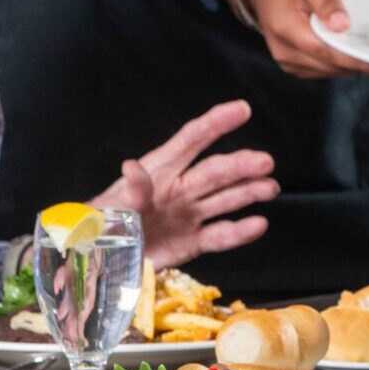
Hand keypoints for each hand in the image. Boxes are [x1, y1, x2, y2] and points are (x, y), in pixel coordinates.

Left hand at [93, 99, 279, 267]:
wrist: (97, 260)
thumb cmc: (101, 223)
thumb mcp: (110, 206)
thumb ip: (129, 190)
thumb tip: (133, 167)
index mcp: (160, 171)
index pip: (191, 140)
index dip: (216, 124)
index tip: (242, 109)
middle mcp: (181, 188)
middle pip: (215, 171)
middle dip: (241, 165)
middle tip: (265, 162)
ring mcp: (189, 215)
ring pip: (225, 198)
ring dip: (249, 191)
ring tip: (270, 188)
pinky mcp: (192, 242)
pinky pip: (220, 235)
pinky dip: (240, 232)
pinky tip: (259, 224)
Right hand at [215, 0, 368, 80]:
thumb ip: (327, 1)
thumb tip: (342, 25)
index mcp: (285, 26)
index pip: (324, 51)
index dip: (354, 60)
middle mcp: (283, 49)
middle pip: (327, 64)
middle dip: (359, 66)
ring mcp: (287, 60)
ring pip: (327, 71)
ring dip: (352, 68)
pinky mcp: (294, 64)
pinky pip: (322, 70)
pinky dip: (342, 65)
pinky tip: (360, 58)